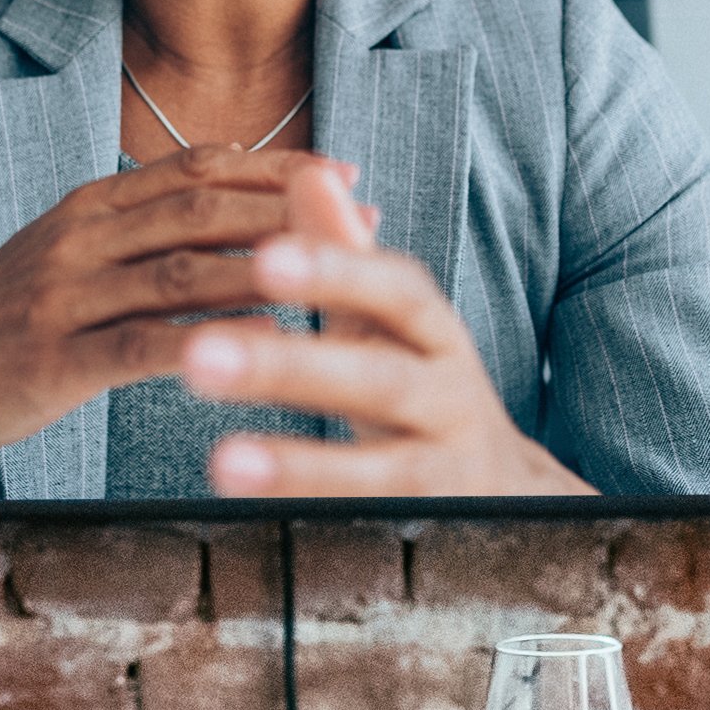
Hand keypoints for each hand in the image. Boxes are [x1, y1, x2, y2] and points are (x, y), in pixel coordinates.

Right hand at [0, 153, 322, 498]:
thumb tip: (235, 215)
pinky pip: (145, 346)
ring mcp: (63, 295)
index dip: (275, 167)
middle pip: (201, 208)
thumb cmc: (9, 327)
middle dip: (290, 211)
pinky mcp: (52, 358)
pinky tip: (270, 350)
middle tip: (362, 222)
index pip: (196, 167)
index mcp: (88, 206)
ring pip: (183, 271)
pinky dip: (214, 343)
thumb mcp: (72, 260)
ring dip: (268, 272)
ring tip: (337, 279)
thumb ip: (143, 234)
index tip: (343, 174)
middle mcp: (78, 237)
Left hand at [180, 161, 584, 501]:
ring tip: (221, 464)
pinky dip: (320, 530)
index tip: (263, 257)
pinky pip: (373, 536)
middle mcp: (450, 399)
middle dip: (293, 368)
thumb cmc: (421, 388)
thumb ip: (346, 256)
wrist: (509, 492)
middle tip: (200, 357)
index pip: (394, 290)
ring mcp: (446, 477)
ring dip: (302, 468)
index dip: (335, 271)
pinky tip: (253, 525)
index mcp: (435, 333)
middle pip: (378, 380)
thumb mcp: (390, 323)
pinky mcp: (434, 537)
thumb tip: (305, 172)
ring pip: (382, 472)